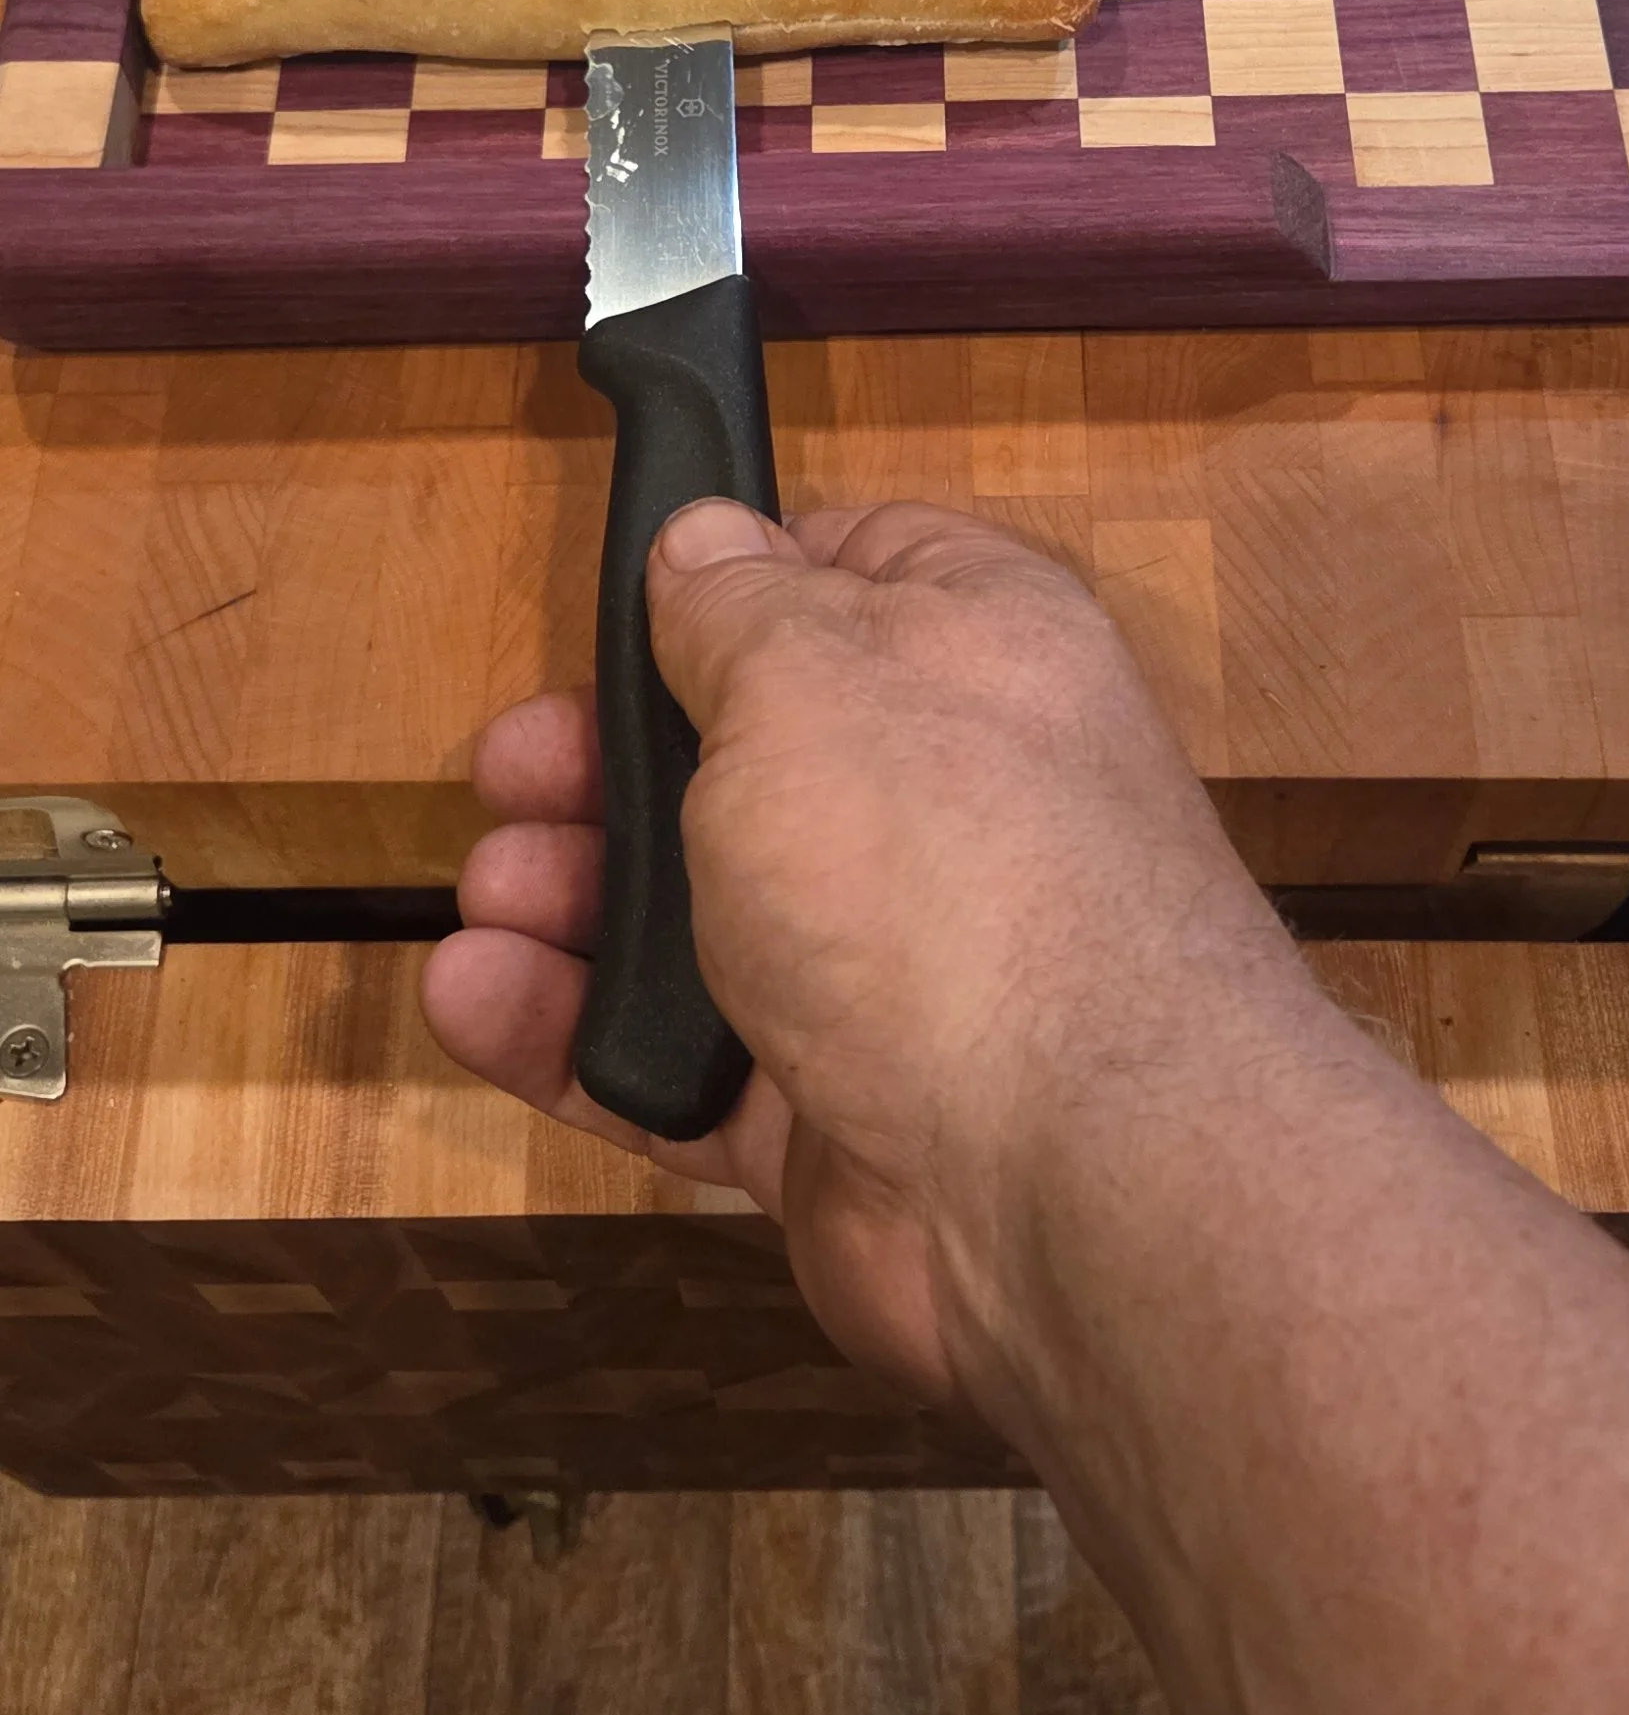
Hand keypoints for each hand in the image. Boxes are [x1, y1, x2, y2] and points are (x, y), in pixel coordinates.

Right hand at [422, 501, 1288, 1411]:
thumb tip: (706, 541)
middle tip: (509, 774)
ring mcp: (893, 971)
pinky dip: (574, 1038)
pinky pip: (680, 1065)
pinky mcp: (835, 1117)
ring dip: (576, 899)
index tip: (624, 601)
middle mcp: (946, 803)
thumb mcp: (807, 673)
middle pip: (747, 758)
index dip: (733, 580)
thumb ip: (735, 607)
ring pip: (702, 919)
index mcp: (975, 651)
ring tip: (490, 896)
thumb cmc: (939, 865)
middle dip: (611, 762)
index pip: (853, 573)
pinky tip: (477, 999)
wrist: (1066, 1173)